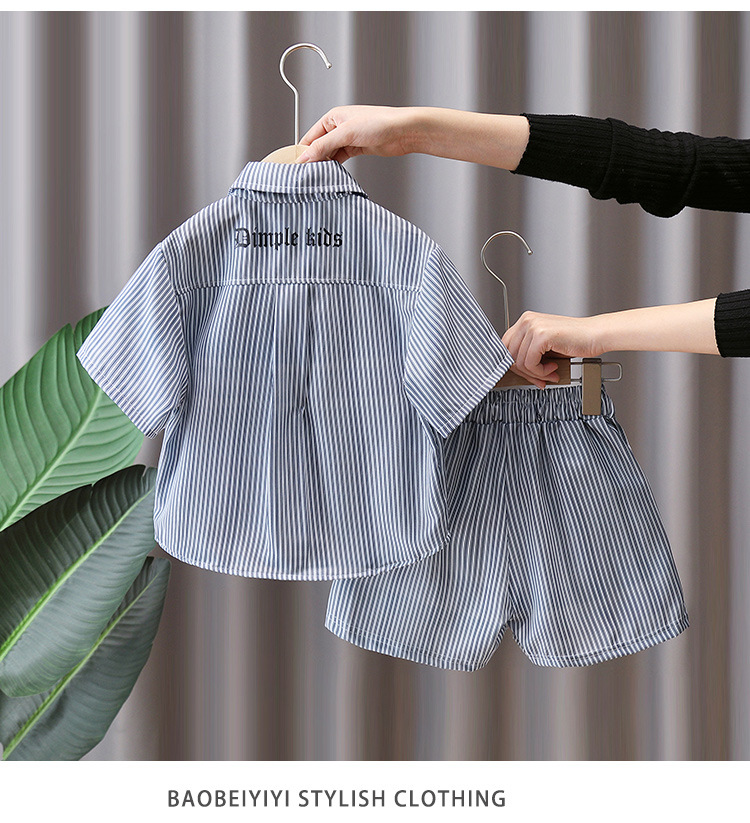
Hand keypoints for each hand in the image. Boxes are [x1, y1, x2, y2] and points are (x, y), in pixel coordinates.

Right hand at [296, 105, 418, 163]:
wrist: (403, 131)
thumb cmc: (379, 123)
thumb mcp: (346, 134)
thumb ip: (323, 146)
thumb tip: (305, 157)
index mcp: (333, 117)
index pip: (310, 137)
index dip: (303, 152)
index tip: (296, 167)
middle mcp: (339, 127)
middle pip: (319, 146)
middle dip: (313, 160)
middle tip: (306, 175)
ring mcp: (348, 138)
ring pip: (330, 154)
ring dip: (325, 165)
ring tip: (319, 176)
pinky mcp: (357, 148)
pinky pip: (341, 158)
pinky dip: (336, 166)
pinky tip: (332, 173)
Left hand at [501, 311, 605, 387]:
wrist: (596, 335)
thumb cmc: (574, 341)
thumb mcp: (544, 347)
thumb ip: (527, 353)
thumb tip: (514, 371)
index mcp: (525, 321)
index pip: (505, 347)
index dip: (514, 365)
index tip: (528, 375)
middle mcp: (526, 321)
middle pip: (509, 355)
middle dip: (524, 372)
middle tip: (539, 379)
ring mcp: (532, 326)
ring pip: (519, 361)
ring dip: (535, 374)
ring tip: (550, 373)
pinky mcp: (541, 335)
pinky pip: (530, 363)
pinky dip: (540, 372)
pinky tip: (553, 368)